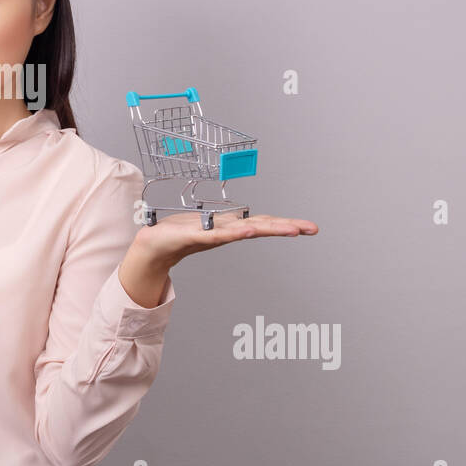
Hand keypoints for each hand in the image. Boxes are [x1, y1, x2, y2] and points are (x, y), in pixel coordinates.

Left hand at [135, 211, 317, 268]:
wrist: (154, 243)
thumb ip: (226, 224)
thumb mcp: (209, 224)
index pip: (263, 223)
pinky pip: (218, 234)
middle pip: (261, 226)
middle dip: (287, 227)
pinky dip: (234, 233)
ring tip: (290, 229)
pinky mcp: (196, 236)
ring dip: (267, 229)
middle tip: (310, 228)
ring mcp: (213, 234)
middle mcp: (226, 230)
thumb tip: (244, 223)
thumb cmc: (181, 232)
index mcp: (231, 226)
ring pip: (245, 231)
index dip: (286, 224)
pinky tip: (249, 231)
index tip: (308, 226)